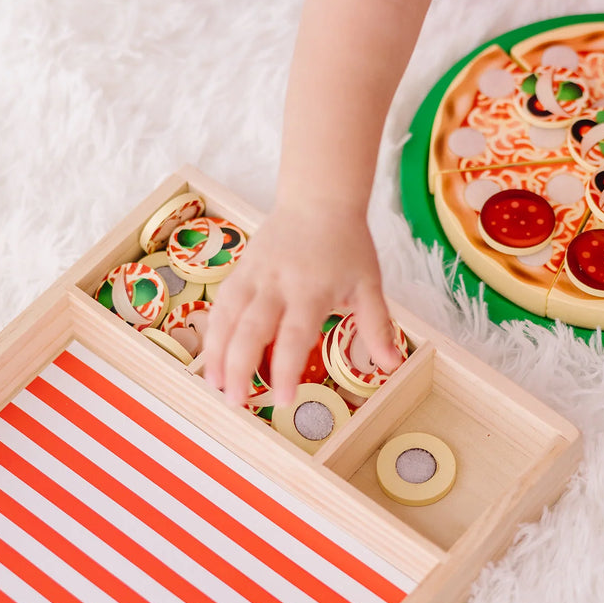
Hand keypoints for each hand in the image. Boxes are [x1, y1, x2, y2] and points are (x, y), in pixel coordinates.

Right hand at [203, 200, 400, 406]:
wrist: (319, 199)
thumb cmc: (347, 244)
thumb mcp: (369, 283)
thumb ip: (377, 327)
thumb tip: (391, 365)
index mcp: (312, 290)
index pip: (294, 336)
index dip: (286, 370)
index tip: (283, 400)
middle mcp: (278, 284)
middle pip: (252, 330)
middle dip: (240, 368)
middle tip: (237, 402)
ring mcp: (255, 275)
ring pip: (227, 317)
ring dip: (217, 353)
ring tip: (216, 386)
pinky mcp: (241, 268)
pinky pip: (221, 303)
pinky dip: (212, 331)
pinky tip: (212, 356)